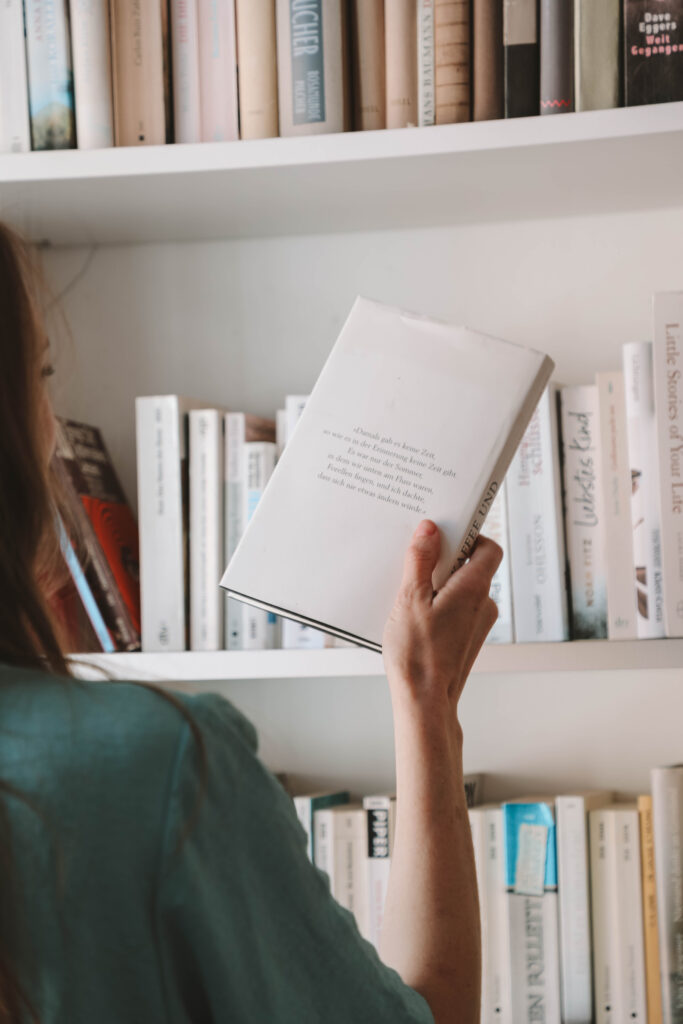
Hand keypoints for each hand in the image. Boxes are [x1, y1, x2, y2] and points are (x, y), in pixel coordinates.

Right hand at [382, 520, 501, 713]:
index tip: (445, 534)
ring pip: (462, 591)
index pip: (489, 547)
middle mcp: (484, 605)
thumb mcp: (410, 598)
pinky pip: (457, 611)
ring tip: (410, 596)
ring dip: (440, 585)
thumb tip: (429, 530)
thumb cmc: (418, 654)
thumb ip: (420, 560)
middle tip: (417, 564)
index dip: (470, 535)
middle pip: (473, 567)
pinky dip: (440, 606)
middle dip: (446, 561)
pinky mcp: (467, 640)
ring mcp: (478, 624)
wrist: (425, 701)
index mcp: (474, 588)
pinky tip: (415, 617)